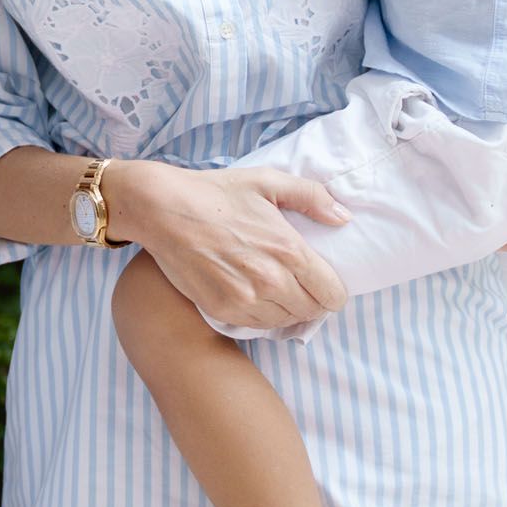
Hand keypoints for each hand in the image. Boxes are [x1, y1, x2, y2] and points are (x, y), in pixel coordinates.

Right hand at [113, 158, 351, 336]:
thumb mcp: (268, 181)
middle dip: (313, 301)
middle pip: (311, 312)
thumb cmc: (216, 193)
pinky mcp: (222, 310)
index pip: (332, 294)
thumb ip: (312, 197)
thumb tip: (343, 218)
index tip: (326, 283)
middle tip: (302, 286)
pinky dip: (263, 315)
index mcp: (288, 249)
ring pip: (285, 322)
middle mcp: (270, 280)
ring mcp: (244, 300)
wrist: (163, 210)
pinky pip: (258, 326)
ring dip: (288, 310)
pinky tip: (257, 296)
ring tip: (279, 291)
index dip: (334, 292)